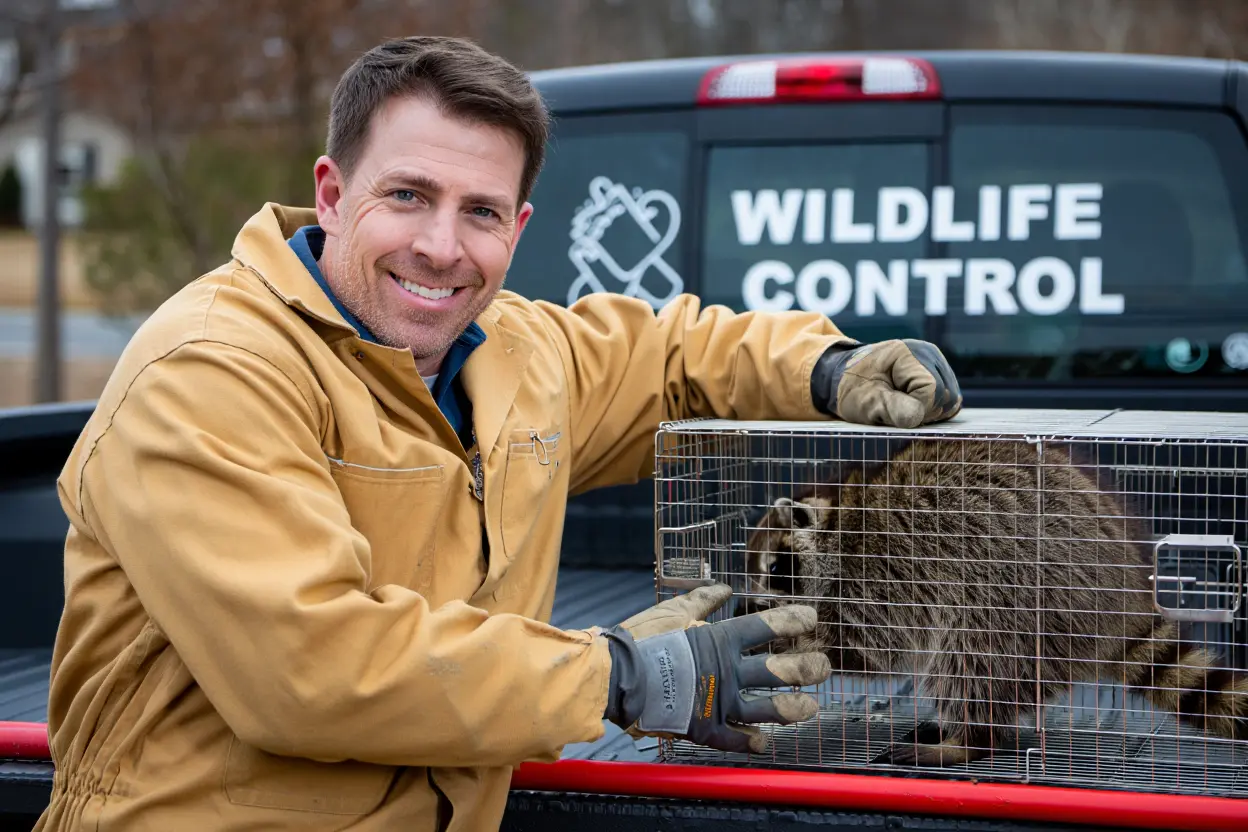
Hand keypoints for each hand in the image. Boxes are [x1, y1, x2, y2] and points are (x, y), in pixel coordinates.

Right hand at [599, 584, 829, 753]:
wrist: (616, 679)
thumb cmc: (642, 641)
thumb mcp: (672, 611)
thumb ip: (703, 600)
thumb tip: (725, 587)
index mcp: (720, 640)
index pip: (766, 627)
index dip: (793, 620)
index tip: (812, 618)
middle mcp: (726, 673)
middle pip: (779, 672)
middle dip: (807, 668)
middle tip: (823, 666)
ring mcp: (718, 703)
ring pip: (767, 710)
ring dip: (793, 709)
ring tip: (811, 707)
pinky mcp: (703, 729)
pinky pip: (734, 740)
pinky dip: (751, 743)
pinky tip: (764, 744)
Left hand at [811, 339, 961, 427]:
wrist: (849, 379)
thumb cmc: (854, 390)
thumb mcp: (864, 401)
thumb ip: (889, 407)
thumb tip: (915, 416)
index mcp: (907, 353)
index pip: (931, 390)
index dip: (916, 409)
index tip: (890, 409)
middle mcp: (928, 353)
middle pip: (946, 396)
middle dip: (922, 412)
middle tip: (893, 410)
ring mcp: (937, 363)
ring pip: (951, 400)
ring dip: (927, 412)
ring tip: (900, 406)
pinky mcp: (940, 375)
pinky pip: (949, 402)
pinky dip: (931, 410)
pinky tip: (910, 405)